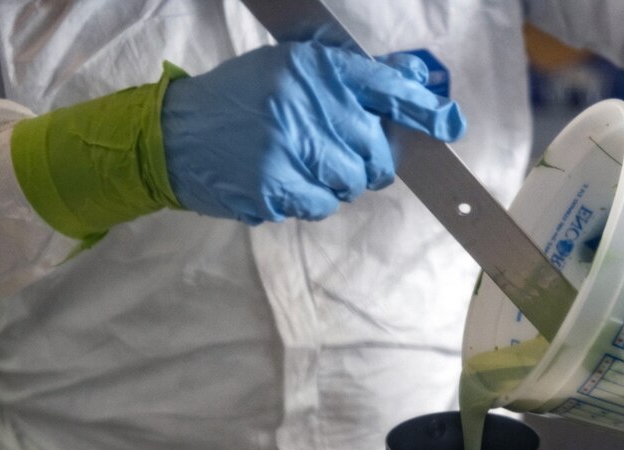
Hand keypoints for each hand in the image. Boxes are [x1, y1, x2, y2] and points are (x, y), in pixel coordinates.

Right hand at [161, 38, 464, 224]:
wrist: (174, 136)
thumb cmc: (239, 101)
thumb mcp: (290, 71)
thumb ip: (352, 77)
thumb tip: (416, 79)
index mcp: (312, 69)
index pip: (383, 86)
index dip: (422, 108)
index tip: (450, 123)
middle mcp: (304, 102)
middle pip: (374, 148)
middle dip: (368, 160)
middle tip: (339, 155)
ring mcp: (289, 146)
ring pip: (351, 181)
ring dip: (337, 182)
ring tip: (300, 163)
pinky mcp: (275, 185)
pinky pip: (323, 205)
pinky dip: (312, 201)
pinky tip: (284, 182)